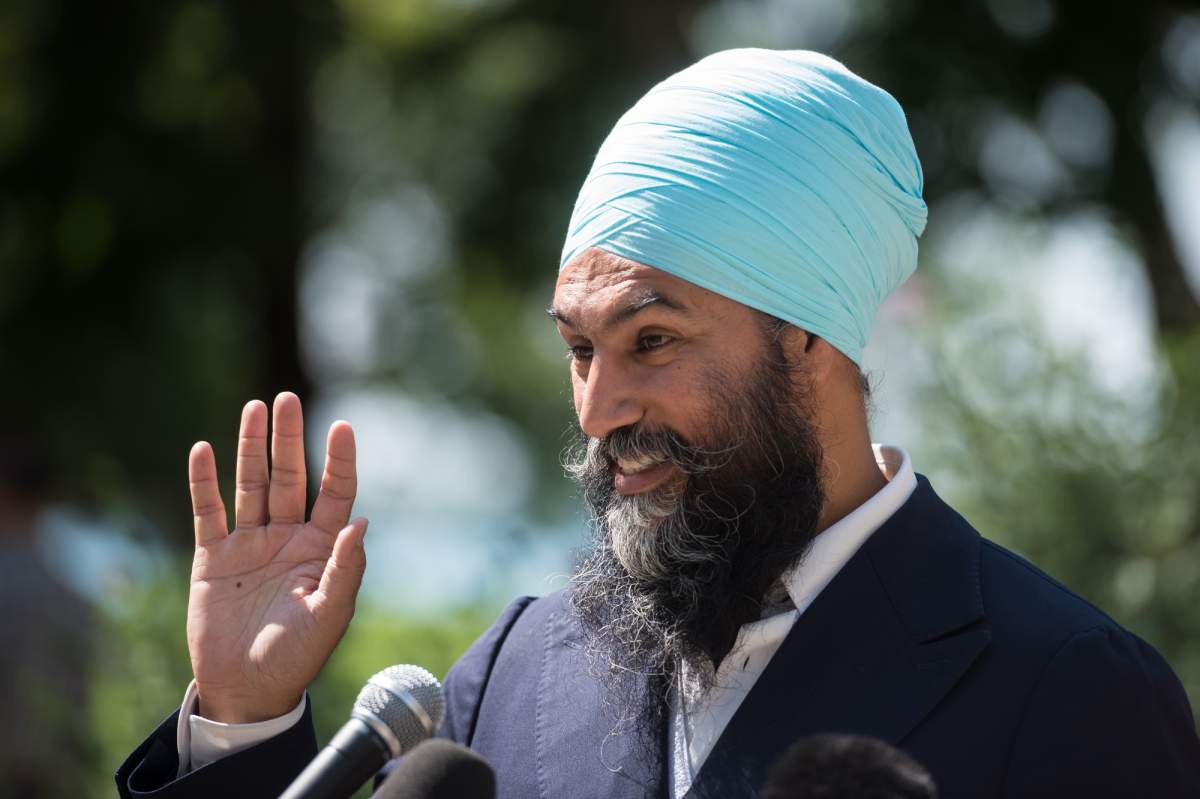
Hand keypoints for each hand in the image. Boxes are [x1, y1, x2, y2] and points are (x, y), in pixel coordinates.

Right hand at [185, 392, 366, 722]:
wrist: (247, 688)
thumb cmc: (298, 655)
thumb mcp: (329, 614)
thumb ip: (346, 569)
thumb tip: (361, 523)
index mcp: (321, 547)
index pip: (333, 492)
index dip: (338, 460)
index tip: (343, 426)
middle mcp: (287, 536)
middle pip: (289, 477)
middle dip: (289, 439)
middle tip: (287, 400)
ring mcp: (249, 543)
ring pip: (250, 485)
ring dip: (250, 448)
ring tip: (254, 409)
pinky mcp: (213, 557)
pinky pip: (208, 512)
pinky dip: (204, 482)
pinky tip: (204, 449)